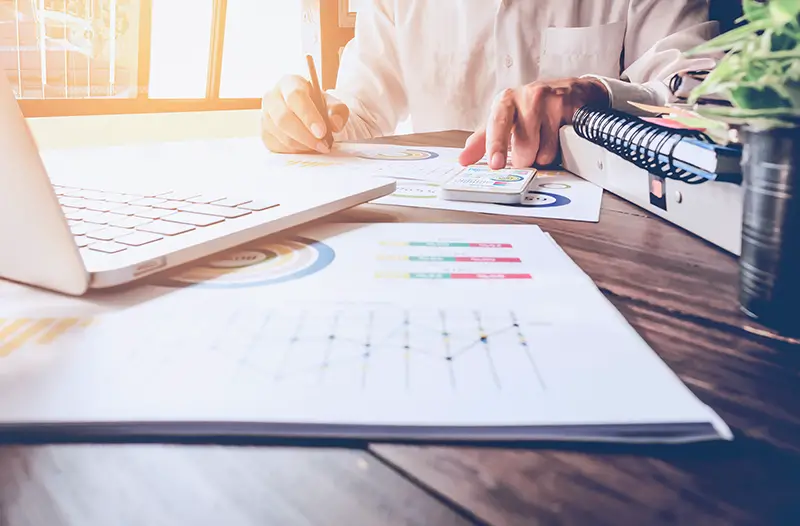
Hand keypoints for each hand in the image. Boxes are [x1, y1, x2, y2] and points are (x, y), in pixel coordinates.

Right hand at [261, 75, 349, 153]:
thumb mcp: (332, 103)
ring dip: (303, 146)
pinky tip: (307, 148)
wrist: (305, 113)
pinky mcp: (264, 134)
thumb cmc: (318, 105)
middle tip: (323, 145)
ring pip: (282, 135)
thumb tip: (335, 124)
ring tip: (320, 147)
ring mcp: (265, 116)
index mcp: (289, 83)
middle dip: (305, 136)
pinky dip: (296, 151)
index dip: (308, 115)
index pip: (295, 96)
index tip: (321, 131)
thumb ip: (338, 111)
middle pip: (283, 118)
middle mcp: (272, 97)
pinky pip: (279, 147)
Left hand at [459, 77, 609, 168]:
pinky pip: (565, 147)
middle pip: (524, 148)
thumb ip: (483, 139)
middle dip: (526, 159)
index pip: (498, 124)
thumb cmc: (532, 108)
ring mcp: (553, 101)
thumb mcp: (506, 118)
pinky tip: (560, 137)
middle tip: (529, 150)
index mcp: (507, 100)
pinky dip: (562, 151)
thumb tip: (463, 159)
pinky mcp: (573, 110)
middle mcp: (529, 96)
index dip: (496, 145)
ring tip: (546, 140)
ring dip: (545, 156)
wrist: (571, 90)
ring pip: (546, 152)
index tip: (495, 164)